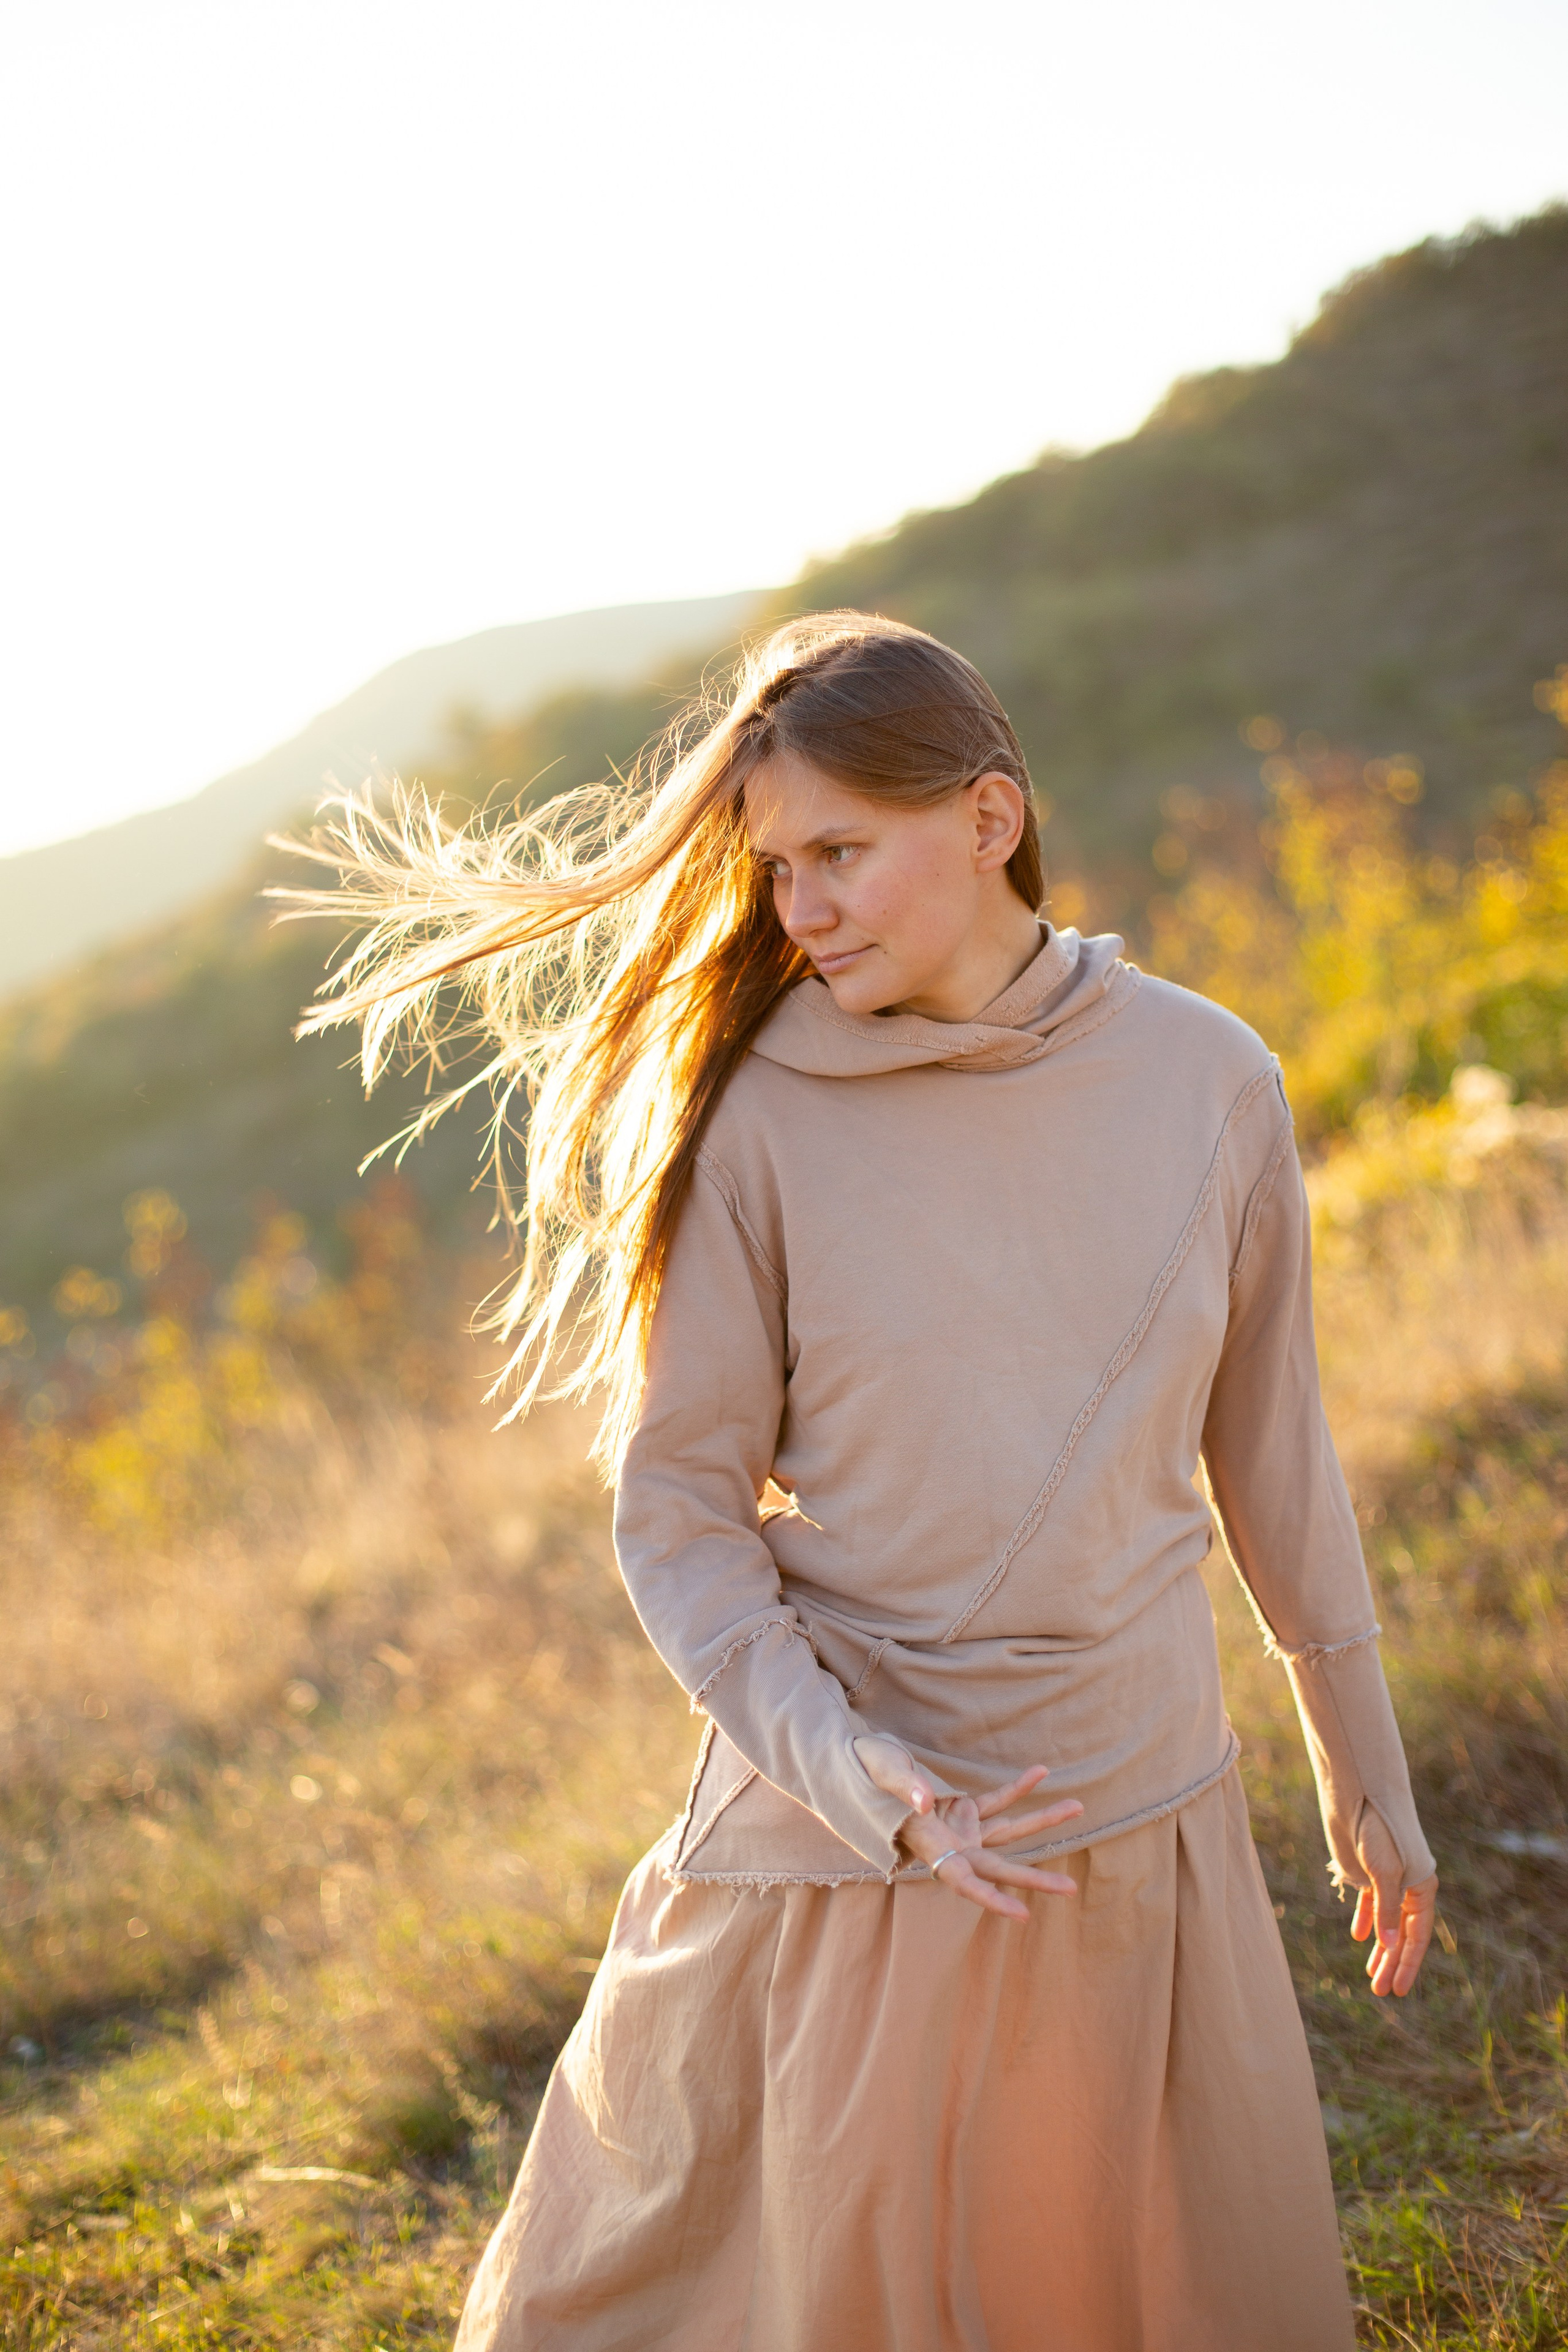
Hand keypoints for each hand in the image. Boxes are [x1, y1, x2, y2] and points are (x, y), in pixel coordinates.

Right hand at [854, 1733, 1083, 1919]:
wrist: (852, 1764)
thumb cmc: (860, 1771)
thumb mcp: (880, 1772)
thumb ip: (904, 1786)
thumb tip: (927, 1801)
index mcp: (928, 1847)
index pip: (963, 1882)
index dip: (992, 1900)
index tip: (1022, 1915)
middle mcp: (949, 1846)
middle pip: (997, 1868)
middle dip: (1034, 1879)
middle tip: (1071, 1890)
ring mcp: (959, 1828)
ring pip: (1007, 1832)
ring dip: (1042, 1821)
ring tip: (1078, 1807)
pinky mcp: (963, 1809)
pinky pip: (996, 1802)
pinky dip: (1017, 1789)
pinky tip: (1040, 1773)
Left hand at [1350, 1813, 1437, 1995]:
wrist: (1359, 1794)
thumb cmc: (1378, 1830)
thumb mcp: (1384, 1872)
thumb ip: (1387, 1909)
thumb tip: (1387, 1946)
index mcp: (1422, 1887)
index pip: (1416, 1936)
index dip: (1407, 1964)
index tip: (1397, 1990)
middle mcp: (1408, 1886)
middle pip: (1401, 1933)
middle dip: (1391, 1962)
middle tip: (1380, 1991)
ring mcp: (1387, 1878)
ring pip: (1387, 1922)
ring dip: (1380, 1948)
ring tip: (1370, 1974)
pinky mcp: (1366, 1870)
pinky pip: (1371, 1903)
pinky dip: (1366, 1920)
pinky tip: (1360, 1937)